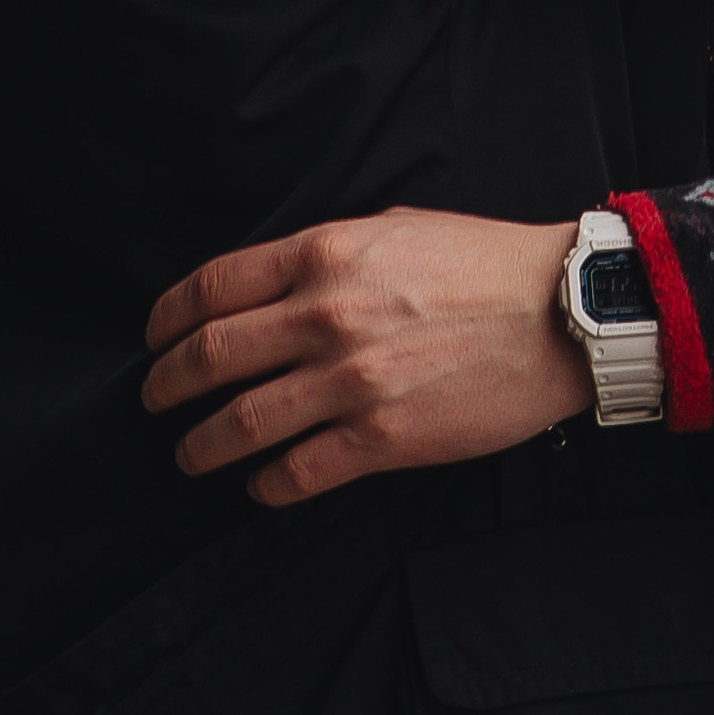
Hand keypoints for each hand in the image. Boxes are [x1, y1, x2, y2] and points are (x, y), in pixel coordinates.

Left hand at [142, 207, 589, 505]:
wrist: (559, 314)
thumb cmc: (482, 264)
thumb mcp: (392, 229)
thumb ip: (326, 255)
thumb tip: (271, 285)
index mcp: (325, 253)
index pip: (213, 287)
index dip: (167, 318)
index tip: (154, 338)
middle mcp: (327, 315)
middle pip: (211, 355)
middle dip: (167, 384)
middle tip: (154, 399)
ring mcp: (352, 381)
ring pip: (242, 422)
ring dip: (202, 445)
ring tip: (191, 455)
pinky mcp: (383, 439)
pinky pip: (299, 472)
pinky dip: (266, 484)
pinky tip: (259, 485)